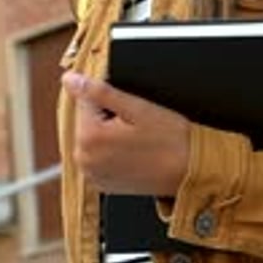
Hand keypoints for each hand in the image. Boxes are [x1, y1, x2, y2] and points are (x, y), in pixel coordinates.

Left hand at [62, 71, 189, 195]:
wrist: (191, 173)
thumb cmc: (171, 141)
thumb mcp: (137, 107)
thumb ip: (98, 92)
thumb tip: (70, 79)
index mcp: (88, 138)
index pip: (85, 99)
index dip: (110, 97)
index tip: (131, 107)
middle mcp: (84, 160)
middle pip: (86, 119)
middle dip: (107, 115)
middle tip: (137, 124)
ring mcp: (93, 174)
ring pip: (93, 137)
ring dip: (109, 132)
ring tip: (137, 138)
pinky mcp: (103, 183)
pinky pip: (99, 155)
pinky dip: (111, 149)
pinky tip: (133, 150)